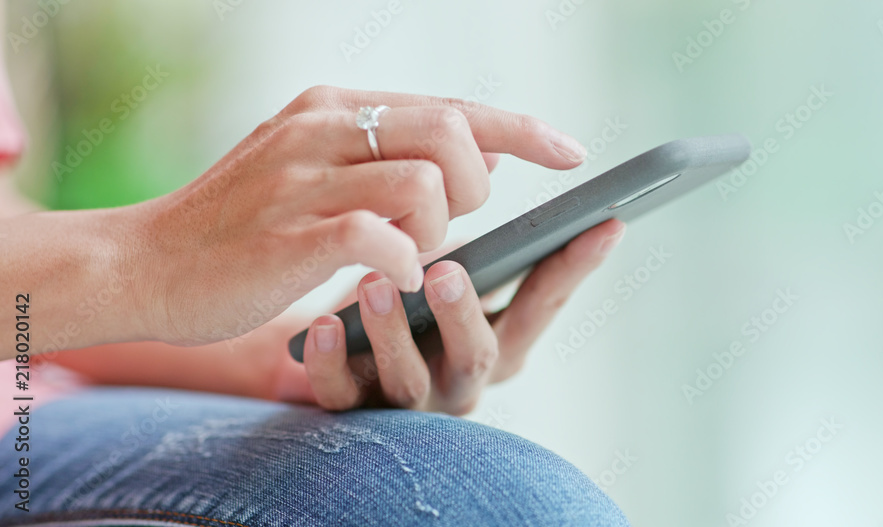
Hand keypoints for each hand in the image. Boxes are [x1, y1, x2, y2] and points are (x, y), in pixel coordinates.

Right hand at [128, 86, 587, 345]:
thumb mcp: (314, 170)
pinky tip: (390, 275)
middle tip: (455, 218)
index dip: (520, 129)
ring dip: (436, 228)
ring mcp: (303, 179)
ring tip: (404, 250)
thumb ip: (390, 157)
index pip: (450, 106)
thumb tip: (480, 157)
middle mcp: (320, 129)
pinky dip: (404, 260)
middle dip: (477, 183)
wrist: (145, 266)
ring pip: (425, 181)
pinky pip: (382, 236)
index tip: (570, 152)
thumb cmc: (240, 228)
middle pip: (450, 130)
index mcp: (333, 109)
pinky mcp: (290, 235)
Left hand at [276, 219, 625, 414]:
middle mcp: (457, 373)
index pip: (542, 303)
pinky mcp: (348, 406)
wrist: (331, 354)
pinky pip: (340, 394)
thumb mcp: (447, 264)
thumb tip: (491, 149)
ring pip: (408, 379)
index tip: (606, 223)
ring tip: (374, 284)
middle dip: (465, 314)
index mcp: (493, 335)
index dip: (575, 267)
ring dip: (394, 331)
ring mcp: (403, 396)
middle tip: (447, 270)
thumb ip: (469, 225)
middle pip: (477, 353)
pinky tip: (323, 325)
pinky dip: (332, 362)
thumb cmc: (405, 297)